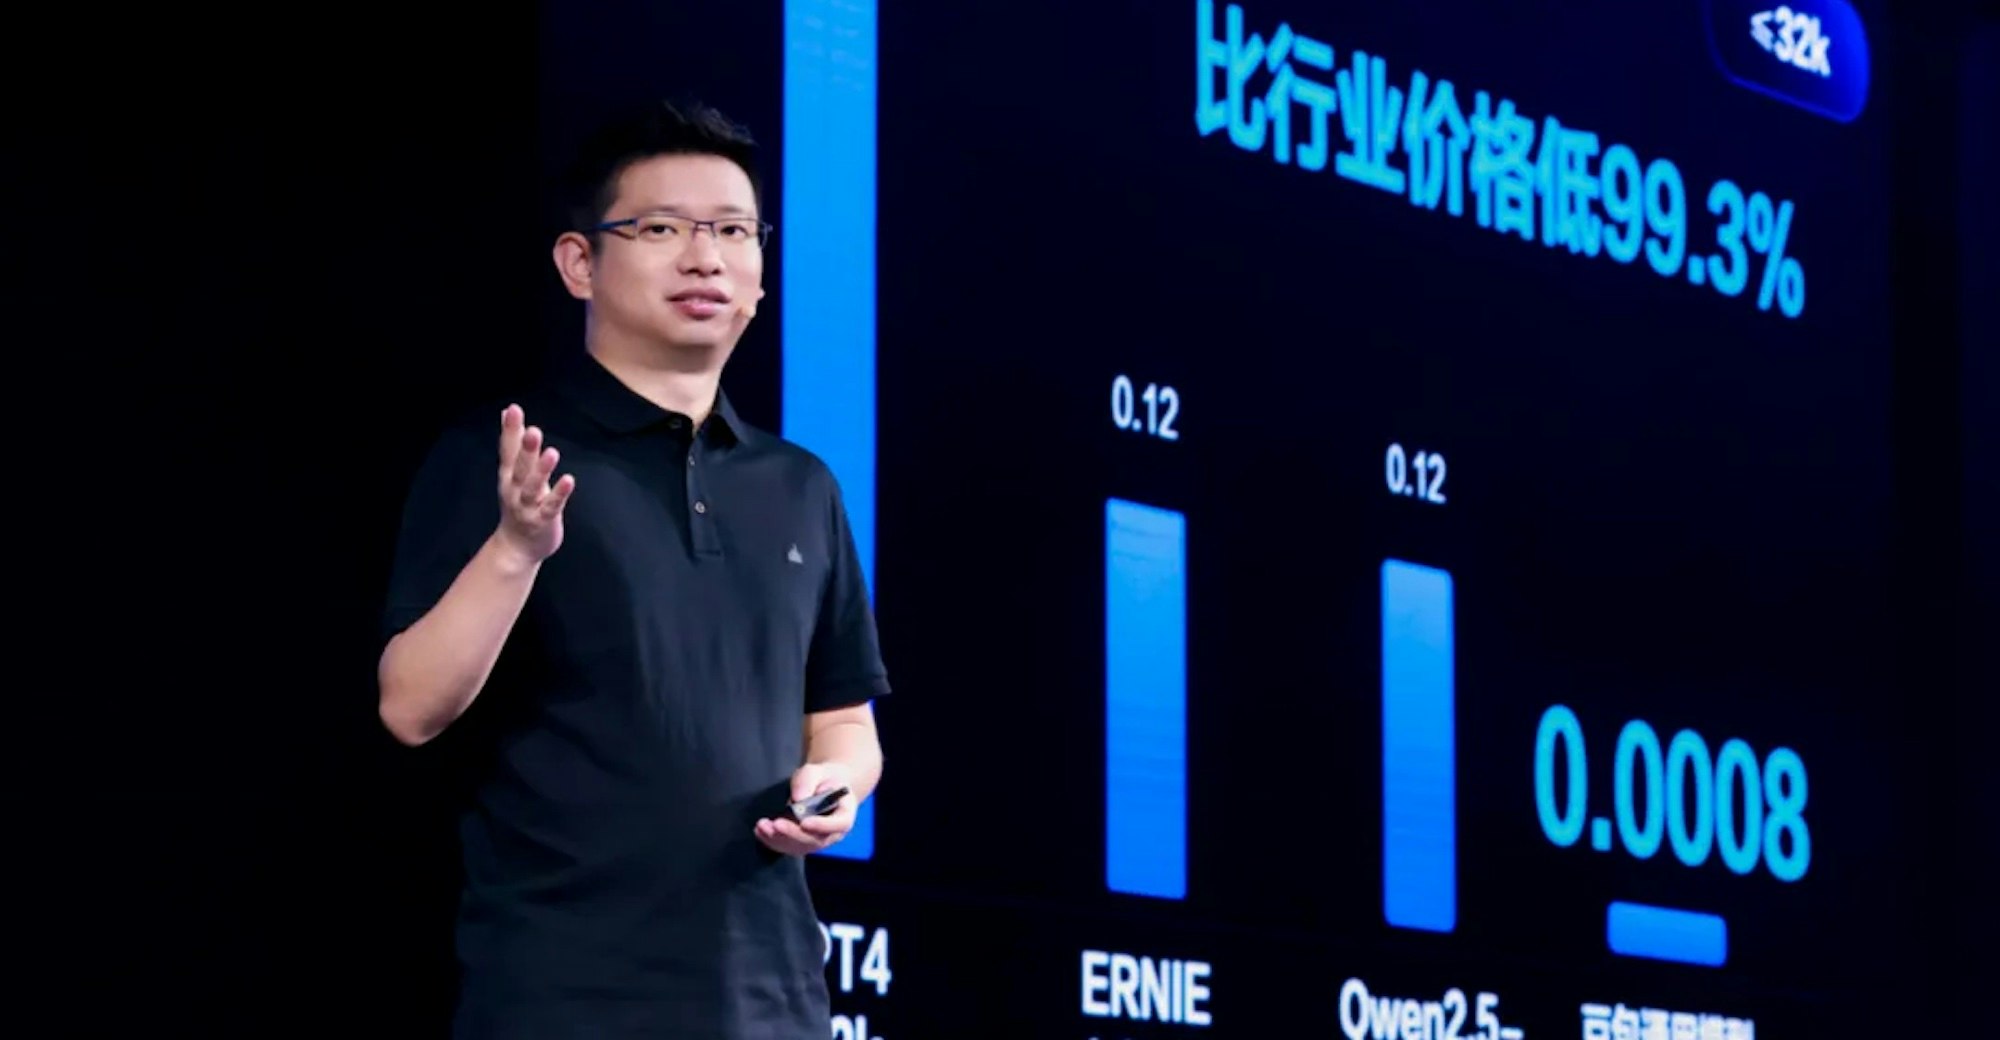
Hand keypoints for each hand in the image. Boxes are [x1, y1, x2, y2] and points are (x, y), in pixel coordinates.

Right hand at [494, 404, 574, 563]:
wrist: (516, 547)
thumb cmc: (518, 502)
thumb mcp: (512, 471)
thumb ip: (513, 441)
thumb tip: (507, 411)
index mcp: (508, 475)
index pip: (508, 449)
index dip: (510, 430)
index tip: (513, 410)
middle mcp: (515, 489)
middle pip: (520, 467)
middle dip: (526, 449)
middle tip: (533, 430)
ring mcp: (528, 506)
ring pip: (533, 487)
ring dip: (542, 471)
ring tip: (552, 453)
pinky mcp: (543, 520)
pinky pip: (551, 506)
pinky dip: (560, 494)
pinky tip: (569, 480)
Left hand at [754, 762, 854, 856]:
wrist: (823, 786)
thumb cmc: (823, 778)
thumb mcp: (817, 771)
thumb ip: (808, 781)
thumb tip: (797, 799)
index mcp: (845, 814)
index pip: (839, 824)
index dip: (822, 825)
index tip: (804, 822)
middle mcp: (833, 833)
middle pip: (815, 840)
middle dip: (793, 834)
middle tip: (776, 824)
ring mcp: (817, 841)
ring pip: (800, 847)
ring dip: (779, 839)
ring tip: (762, 826)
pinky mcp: (802, 843)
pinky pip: (789, 847)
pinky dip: (773, 841)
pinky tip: (760, 831)